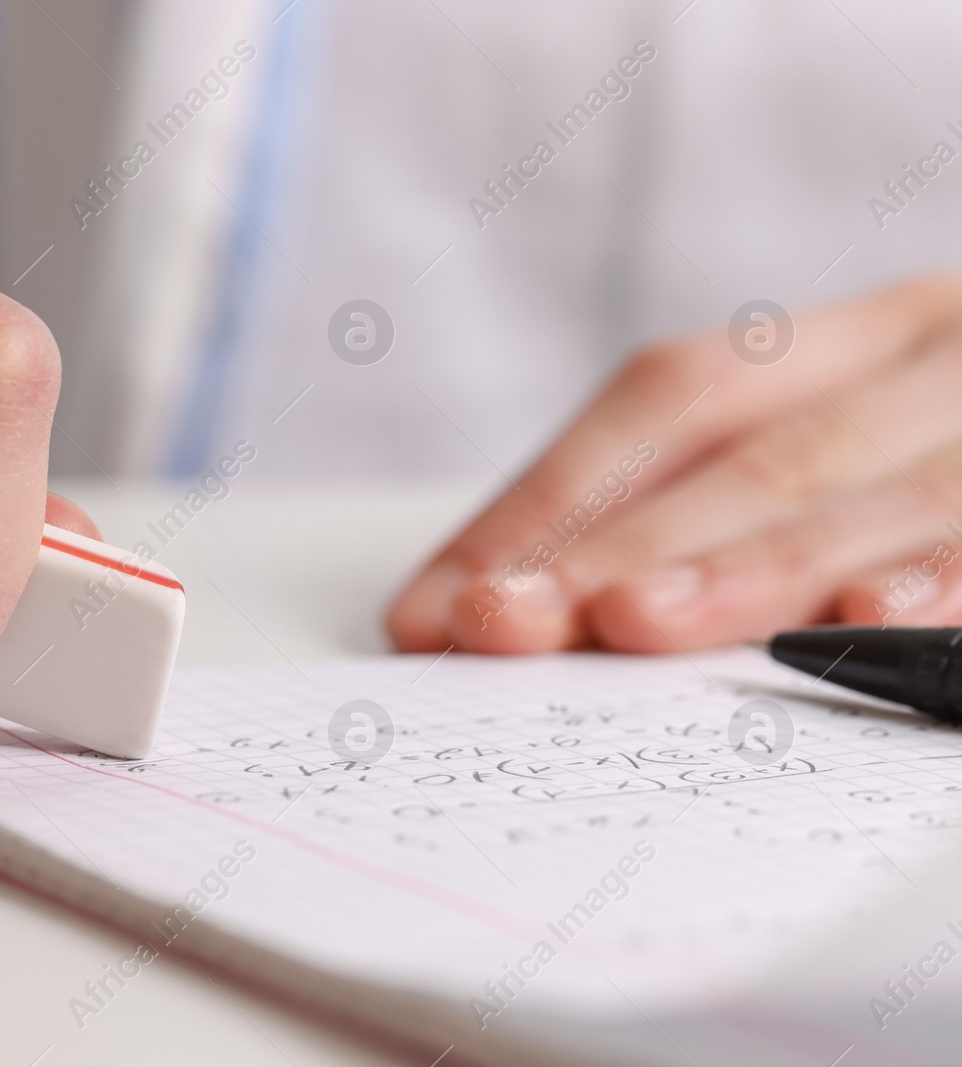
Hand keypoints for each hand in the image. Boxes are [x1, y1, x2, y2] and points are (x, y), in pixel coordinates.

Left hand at [388, 276, 961, 654]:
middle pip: (756, 442)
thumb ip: (718, 506)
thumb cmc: (948, 449)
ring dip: (751, 563)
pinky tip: (864, 629)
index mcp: (862, 340)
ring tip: (637, 622)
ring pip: (884, 483)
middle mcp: (943, 354)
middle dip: (617, 540)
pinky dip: (945, 582)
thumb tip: (531, 604)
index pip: (668, 403)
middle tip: (501, 623)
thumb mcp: (852, 443)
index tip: (436, 607)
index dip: (544, 499)